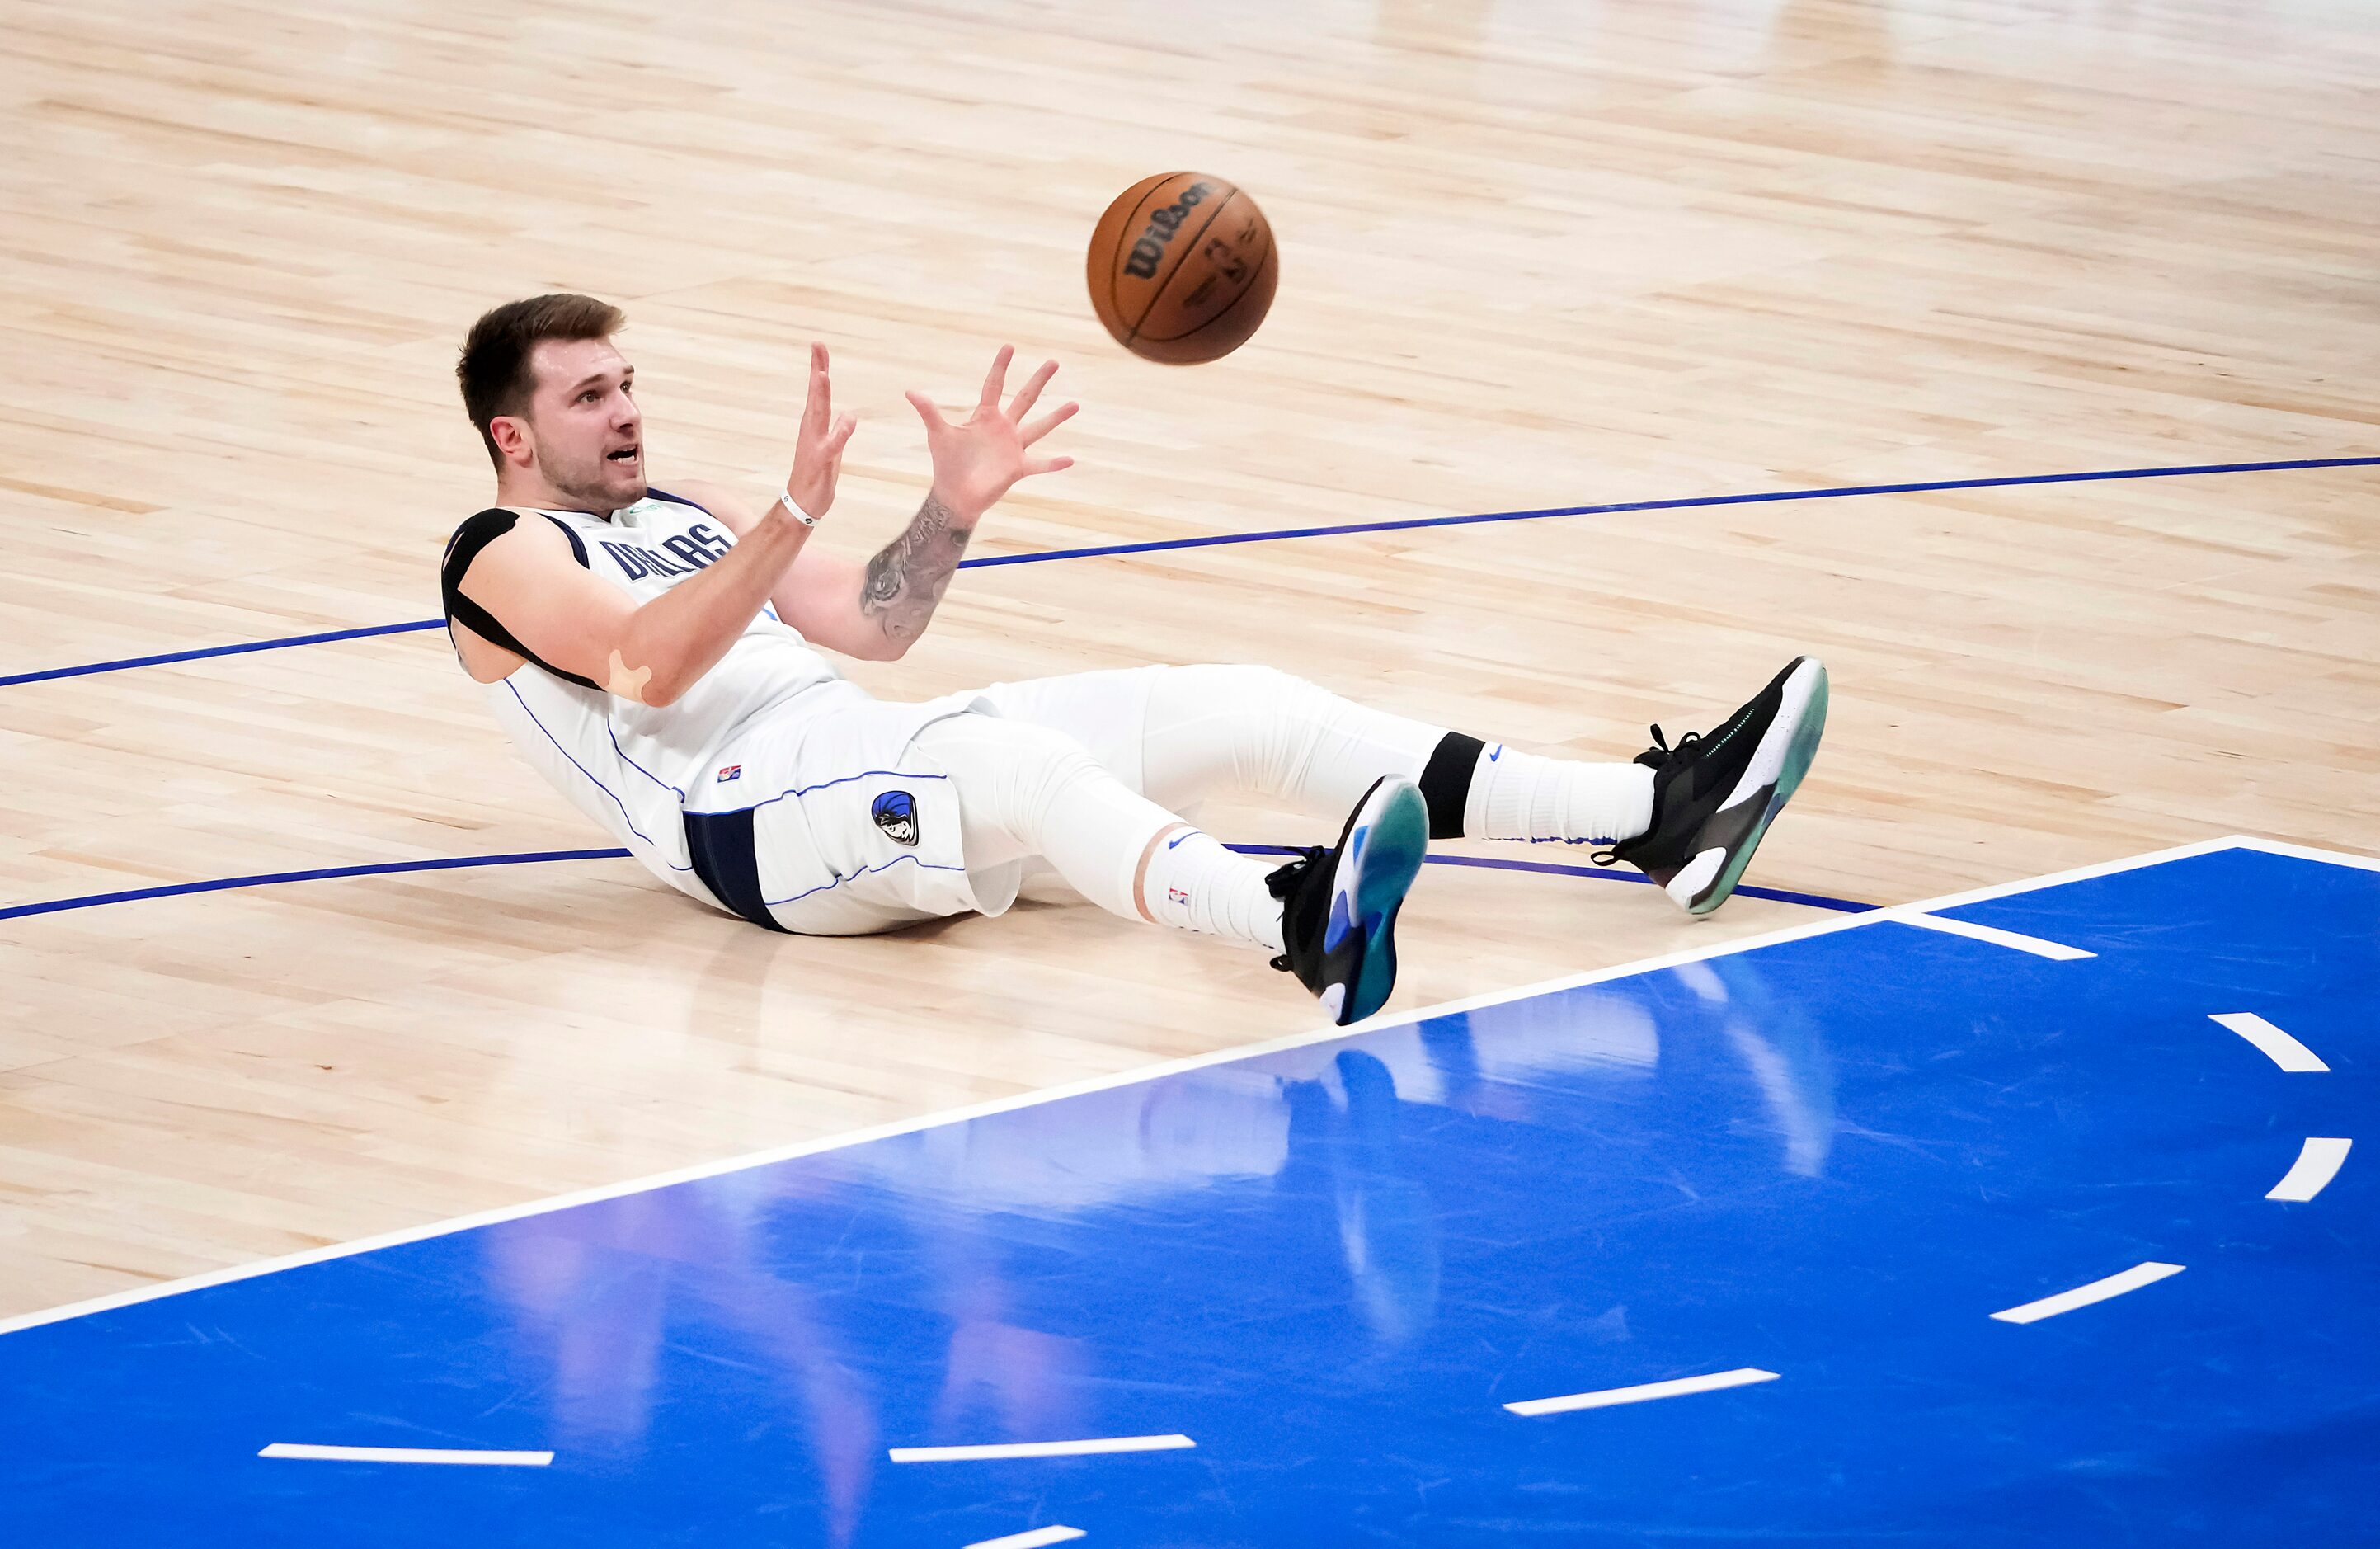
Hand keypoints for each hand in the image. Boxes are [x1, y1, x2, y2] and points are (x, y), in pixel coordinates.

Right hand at [784, 343, 856, 519]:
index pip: (818, 392)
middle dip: (817, 370)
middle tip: (817, 347)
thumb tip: (848, 414)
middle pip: (816, 395)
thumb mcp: (832, 449)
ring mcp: (814, 445)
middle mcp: (811, 430)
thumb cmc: (817, 475)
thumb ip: (838, 430)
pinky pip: (831, 446)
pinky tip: (849, 420)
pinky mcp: (820, 463)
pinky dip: (840, 433)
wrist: (802, 505)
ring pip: (818, 415)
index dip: (818, 368)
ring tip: (823, 374)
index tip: (818, 345)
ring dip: (820, 394)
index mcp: (815, 425)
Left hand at [905, 346, 1077, 519]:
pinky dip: (1053, 463)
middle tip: (1054, 362)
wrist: (954, 494)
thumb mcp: (938, 434)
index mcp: (985, 416)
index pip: (994, 385)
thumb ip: (929, 412)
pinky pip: (1039, 464)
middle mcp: (1004, 428)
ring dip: (1056, 417)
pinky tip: (1070, 459)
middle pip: (1025, 398)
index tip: (1009, 346)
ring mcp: (1013, 447)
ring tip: (1075, 403)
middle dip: (1038, 380)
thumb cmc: (947, 463)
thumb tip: (910, 392)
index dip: (1000, 366)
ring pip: (1039, 428)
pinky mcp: (1017, 468)